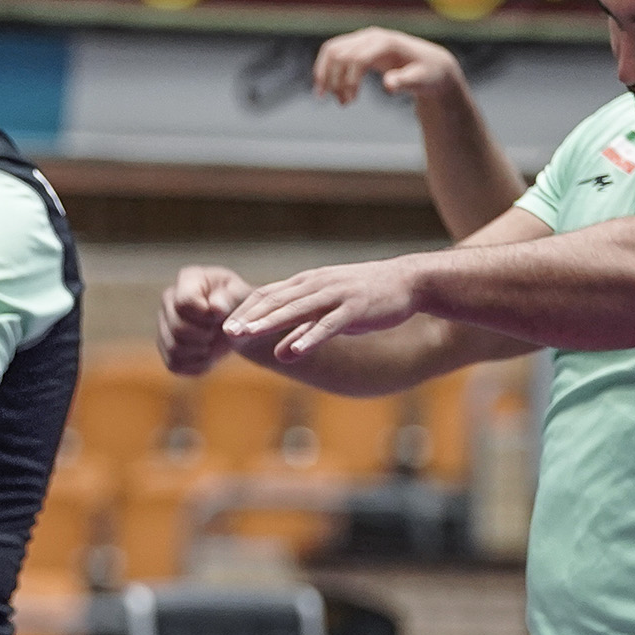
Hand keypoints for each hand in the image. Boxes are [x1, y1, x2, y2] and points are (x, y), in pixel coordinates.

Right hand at [157, 264, 254, 375]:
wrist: (238, 323)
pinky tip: (209, 356)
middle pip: (178, 328)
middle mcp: (169, 298)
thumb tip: (215, 307)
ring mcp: (164, 324)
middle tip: (219, 332)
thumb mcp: (242, 296)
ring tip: (215, 343)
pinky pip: (175, 364)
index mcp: (189, 279)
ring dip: (201, 352)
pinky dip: (196, 365)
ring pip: (174, 348)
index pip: (184, 302)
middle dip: (205, 336)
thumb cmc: (240, 304)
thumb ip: (230, 299)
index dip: (205, 316)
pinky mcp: (165, 348)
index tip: (220, 317)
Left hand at [225, 259, 425, 362]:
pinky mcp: (355, 308)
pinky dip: (310, 336)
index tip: (225, 326)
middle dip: (249, 316)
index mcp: (309, 283)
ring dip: (270, 322)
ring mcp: (336, 295)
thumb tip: (279, 353)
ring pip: (296, 308)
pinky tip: (294, 350)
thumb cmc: (367, 298)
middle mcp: (318, 285)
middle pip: (276, 299)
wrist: (409, 282)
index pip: (269, 294)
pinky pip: (328, 324)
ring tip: (247, 334)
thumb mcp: (331, 313)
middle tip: (225, 331)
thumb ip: (304, 330)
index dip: (246, 310)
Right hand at [311, 29, 464, 107]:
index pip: (356, 58)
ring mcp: (364, 38)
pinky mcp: (359, 46)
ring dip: (326, 76)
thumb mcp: (421, 81)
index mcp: (386, 43)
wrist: (431, 65)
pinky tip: (325, 90)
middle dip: (335, 80)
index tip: (351, 102)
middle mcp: (372, 36)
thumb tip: (388, 85)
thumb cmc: (428, 74)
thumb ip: (405, 82)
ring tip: (332, 99)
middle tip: (344, 104)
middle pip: (338, 53)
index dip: (349, 81)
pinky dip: (325, 71)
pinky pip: (333, 53)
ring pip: (331, 52)